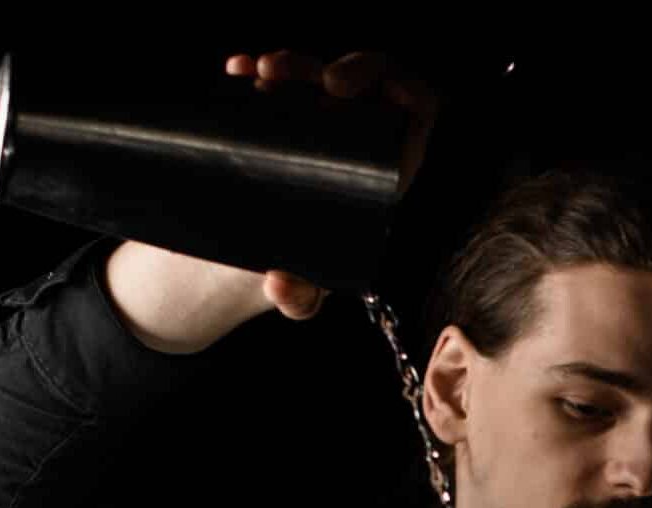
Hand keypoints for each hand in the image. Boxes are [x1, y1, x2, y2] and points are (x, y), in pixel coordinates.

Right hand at [223, 50, 440, 318]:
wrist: (265, 268)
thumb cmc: (305, 279)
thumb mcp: (302, 296)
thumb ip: (298, 299)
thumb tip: (278, 284)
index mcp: (389, 177)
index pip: (417, 114)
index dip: (400, 88)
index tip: (346, 92)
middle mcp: (362, 142)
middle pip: (365, 83)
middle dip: (327, 68)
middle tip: (286, 80)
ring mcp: (325, 124)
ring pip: (320, 74)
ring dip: (292, 65)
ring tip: (256, 73)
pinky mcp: (289, 115)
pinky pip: (281, 80)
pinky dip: (257, 69)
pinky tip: (235, 69)